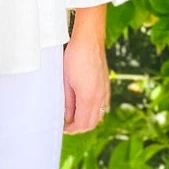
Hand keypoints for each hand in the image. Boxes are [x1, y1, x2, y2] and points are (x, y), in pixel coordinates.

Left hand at [62, 10, 109, 132]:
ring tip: (74, 115)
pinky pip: (102, 106)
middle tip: (67, 124)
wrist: (89, 40)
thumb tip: (66, 115)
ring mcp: (105, 91)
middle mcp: (100, 97)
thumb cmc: (75, 57)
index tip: (63, 127)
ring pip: (99, 115)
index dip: (71, 129)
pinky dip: (94, 111)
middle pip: (92, 123)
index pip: (82, 123)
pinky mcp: (106, 85)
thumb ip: (67, 101)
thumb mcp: (65, 81)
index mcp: (88, 97)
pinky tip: (84, 105)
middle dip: (79, 127)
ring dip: (87, 119)